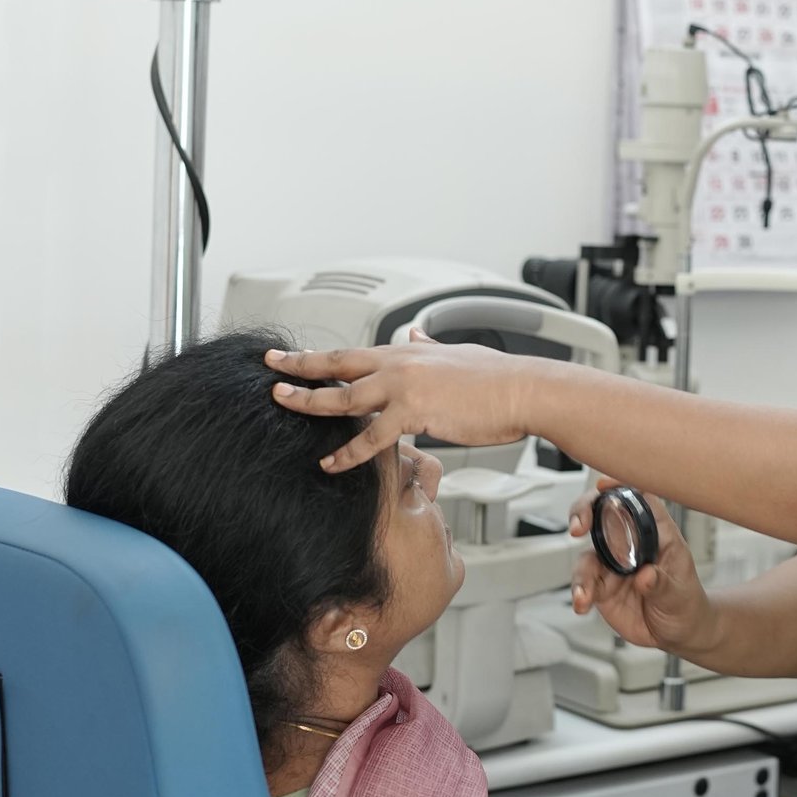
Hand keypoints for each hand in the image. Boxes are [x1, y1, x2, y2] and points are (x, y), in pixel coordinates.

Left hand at [266, 331, 553, 470]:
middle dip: (300, 366)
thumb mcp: (458, 355)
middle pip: (338, 364)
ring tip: (281, 404)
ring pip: (344, 397)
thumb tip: (414, 333)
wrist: (525, 391)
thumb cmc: (499, 380)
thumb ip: (429, 346)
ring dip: (309, 402)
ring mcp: (404, 387)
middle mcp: (400, 364)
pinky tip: (330, 463)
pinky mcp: (415, 413)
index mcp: (409, 352)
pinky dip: (347, 452)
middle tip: (271, 366)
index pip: (355, 354)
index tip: (298, 356)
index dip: (323, 357)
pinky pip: (371, 437)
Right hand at [569, 483, 720, 659]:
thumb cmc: (686, 601)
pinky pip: (584, 584)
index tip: (604, 487)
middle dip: (584, 513)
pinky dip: (579, 592)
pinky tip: (582, 603)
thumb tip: (645, 576)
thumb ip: (663, 583)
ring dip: (581, 572)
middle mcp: (630, 543)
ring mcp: (613, 564)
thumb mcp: (680, 593)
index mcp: (656, 533)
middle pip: (602, 515)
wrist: (679, 632)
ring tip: (584, 593)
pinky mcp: (601, 586)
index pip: (638, 499)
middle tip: (578, 526)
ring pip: (588, 555)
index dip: (619, 487)